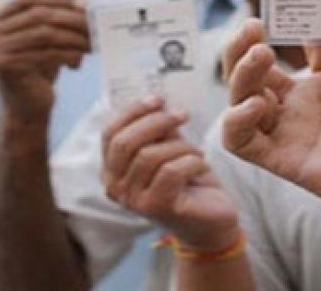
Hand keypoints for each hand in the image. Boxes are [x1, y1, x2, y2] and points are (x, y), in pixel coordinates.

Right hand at [0, 0, 88, 124]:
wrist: (26, 111)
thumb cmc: (38, 73)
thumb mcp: (43, 42)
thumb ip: (54, 22)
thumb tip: (87, 6)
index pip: (29, 1)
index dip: (58, 0)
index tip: (87, 4)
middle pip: (39, 16)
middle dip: (72, 19)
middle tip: (97, 25)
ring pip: (46, 34)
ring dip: (74, 37)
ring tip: (93, 44)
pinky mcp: (6, 65)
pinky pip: (46, 53)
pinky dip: (68, 54)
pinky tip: (79, 61)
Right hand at [101, 97, 239, 249]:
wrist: (210, 220)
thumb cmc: (187, 181)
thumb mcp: (168, 148)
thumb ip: (157, 130)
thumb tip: (157, 102)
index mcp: (112, 170)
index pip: (110, 134)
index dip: (132, 112)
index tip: (158, 99)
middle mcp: (114, 187)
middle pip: (125, 142)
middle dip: (156, 121)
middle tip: (183, 114)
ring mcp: (132, 200)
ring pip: (150, 155)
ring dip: (181, 146)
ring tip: (197, 152)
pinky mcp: (156, 208)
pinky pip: (171, 171)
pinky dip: (192, 161)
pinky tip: (201, 166)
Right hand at [223, 19, 320, 220]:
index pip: (310, 37)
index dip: (306, 15)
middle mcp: (310, 100)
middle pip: (259, 64)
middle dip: (247, 41)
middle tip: (254, 23)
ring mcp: (295, 129)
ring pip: (242, 95)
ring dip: (239, 72)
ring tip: (260, 54)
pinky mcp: (286, 159)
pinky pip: (241, 142)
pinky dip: (237, 120)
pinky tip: (260, 104)